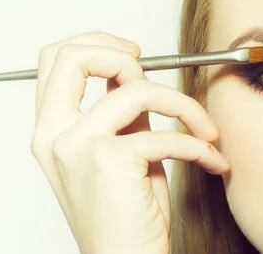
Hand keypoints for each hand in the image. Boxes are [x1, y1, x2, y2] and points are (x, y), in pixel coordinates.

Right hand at [30, 31, 229, 253]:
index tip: (135, 56)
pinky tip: (211, 161)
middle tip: (161, 77)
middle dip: (125, 55)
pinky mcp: (108, 161)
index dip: (100, 46)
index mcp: (51, 131)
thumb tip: (143, 82)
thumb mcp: (122, 156)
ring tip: (208, 132)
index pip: (58, 61)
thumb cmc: (127, 218)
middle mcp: (54, 135)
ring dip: (186, 107)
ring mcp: (76, 146)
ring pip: (137, 89)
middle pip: (74, 56)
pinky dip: (199, 145)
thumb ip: (125, 118)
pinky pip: (166, 134)